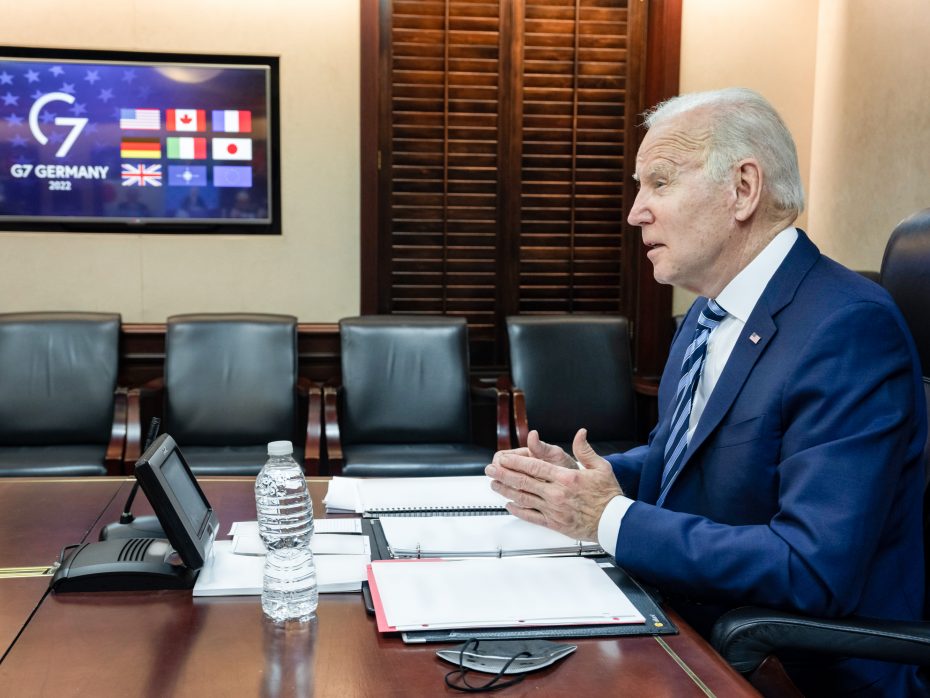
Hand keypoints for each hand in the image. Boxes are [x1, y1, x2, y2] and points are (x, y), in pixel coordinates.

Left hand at [485, 428, 621, 540]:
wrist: (614, 522)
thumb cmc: (608, 495)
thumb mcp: (601, 467)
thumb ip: (585, 449)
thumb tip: (580, 433)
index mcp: (566, 478)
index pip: (535, 467)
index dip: (516, 461)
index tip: (503, 457)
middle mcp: (557, 493)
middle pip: (524, 482)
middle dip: (504, 474)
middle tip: (490, 468)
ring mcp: (553, 509)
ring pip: (524, 498)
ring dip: (506, 491)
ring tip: (493, 484)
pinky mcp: (554, 523)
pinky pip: (531, 516)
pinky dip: (518, 510)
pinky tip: (509, 505)